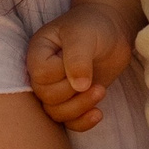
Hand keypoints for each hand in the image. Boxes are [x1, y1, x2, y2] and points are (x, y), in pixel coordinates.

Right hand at [26, 4, 135, 132]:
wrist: (111, 30)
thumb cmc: (93, 26)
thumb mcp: (84, 35)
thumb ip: (77, 57)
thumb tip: (78, 86)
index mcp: (38, 53)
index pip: (41, 75)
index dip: (62, 73)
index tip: (81, 59)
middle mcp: (42, 73)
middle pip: (47, 97)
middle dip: (73, 93)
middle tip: (96, 82)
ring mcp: (56, 88)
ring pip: (56, 113)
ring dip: (80, 107)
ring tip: (101, 91)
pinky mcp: (72, 100)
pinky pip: (69, 122)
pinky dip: (83, 122)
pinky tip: (98, 113)